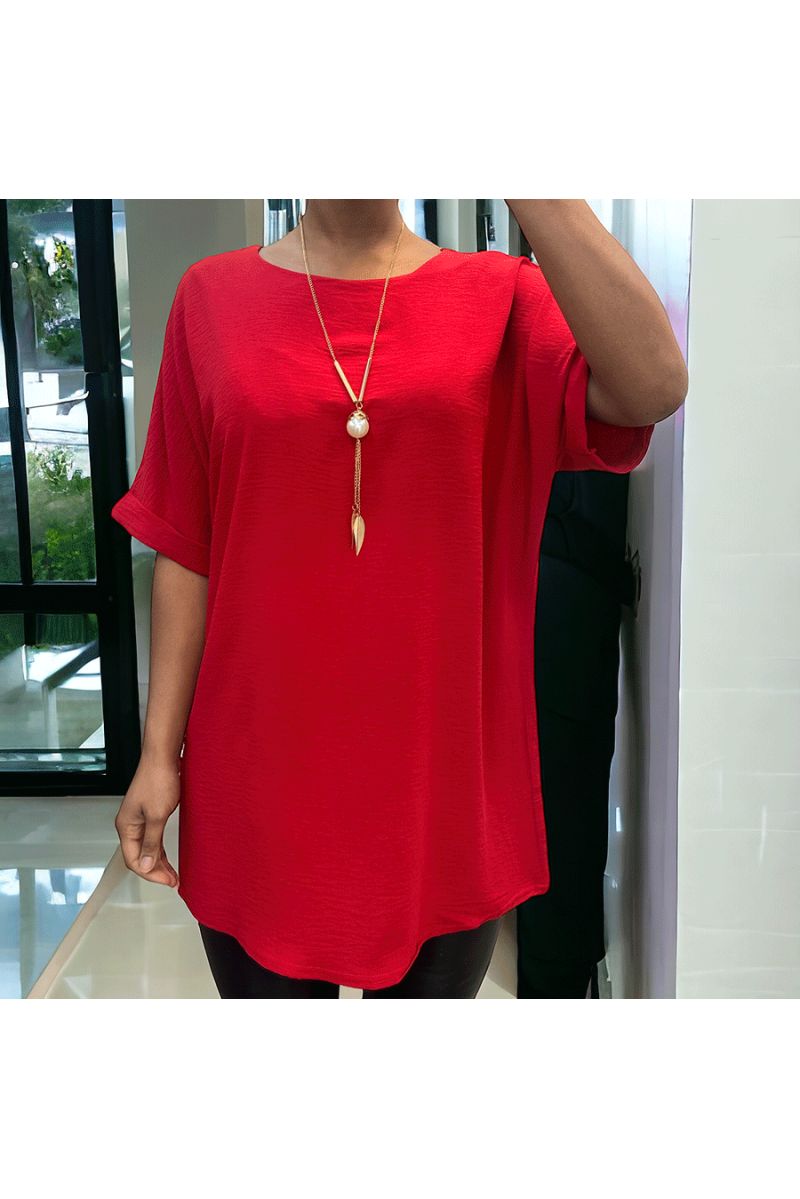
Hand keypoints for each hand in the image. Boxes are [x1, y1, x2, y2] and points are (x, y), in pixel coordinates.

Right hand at [115, 754, 180, 887]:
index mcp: (126, 826)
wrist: (163, 757)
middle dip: (155, 871)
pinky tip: (169, 857)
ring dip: (159, 862)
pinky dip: (161, 849)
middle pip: (139, 856)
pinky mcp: (149, 813)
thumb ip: (151, 842)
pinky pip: (152, 838)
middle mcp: (130, 824)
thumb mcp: (157, 816)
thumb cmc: (158, 779)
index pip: (133, 860)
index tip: (168, 880)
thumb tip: (144, 865)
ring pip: (146, 848)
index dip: (150, 873)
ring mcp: (139, 819)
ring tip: (173, 874)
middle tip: (173, 881)